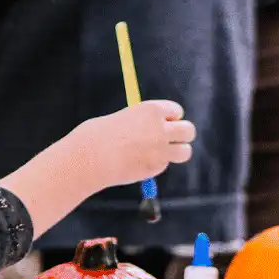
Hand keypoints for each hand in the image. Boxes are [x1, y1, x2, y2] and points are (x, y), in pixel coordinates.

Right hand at [72, 100, 194, 189]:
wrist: (90, 157)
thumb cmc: (99, 135)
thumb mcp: (124, 119)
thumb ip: (143, 123)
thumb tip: (156, 130)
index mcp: (152, 110)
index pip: (176, 110)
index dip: (171, 117)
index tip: (164, 122)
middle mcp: (161, 128)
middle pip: (188, 130)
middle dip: (183, 134)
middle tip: (172, 139)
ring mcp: (161, 149)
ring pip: (185, 151)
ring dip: (177, 152)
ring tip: (159, 153)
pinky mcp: (156, 168)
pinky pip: (164, 165)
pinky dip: (156, 165)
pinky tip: (138, 163)